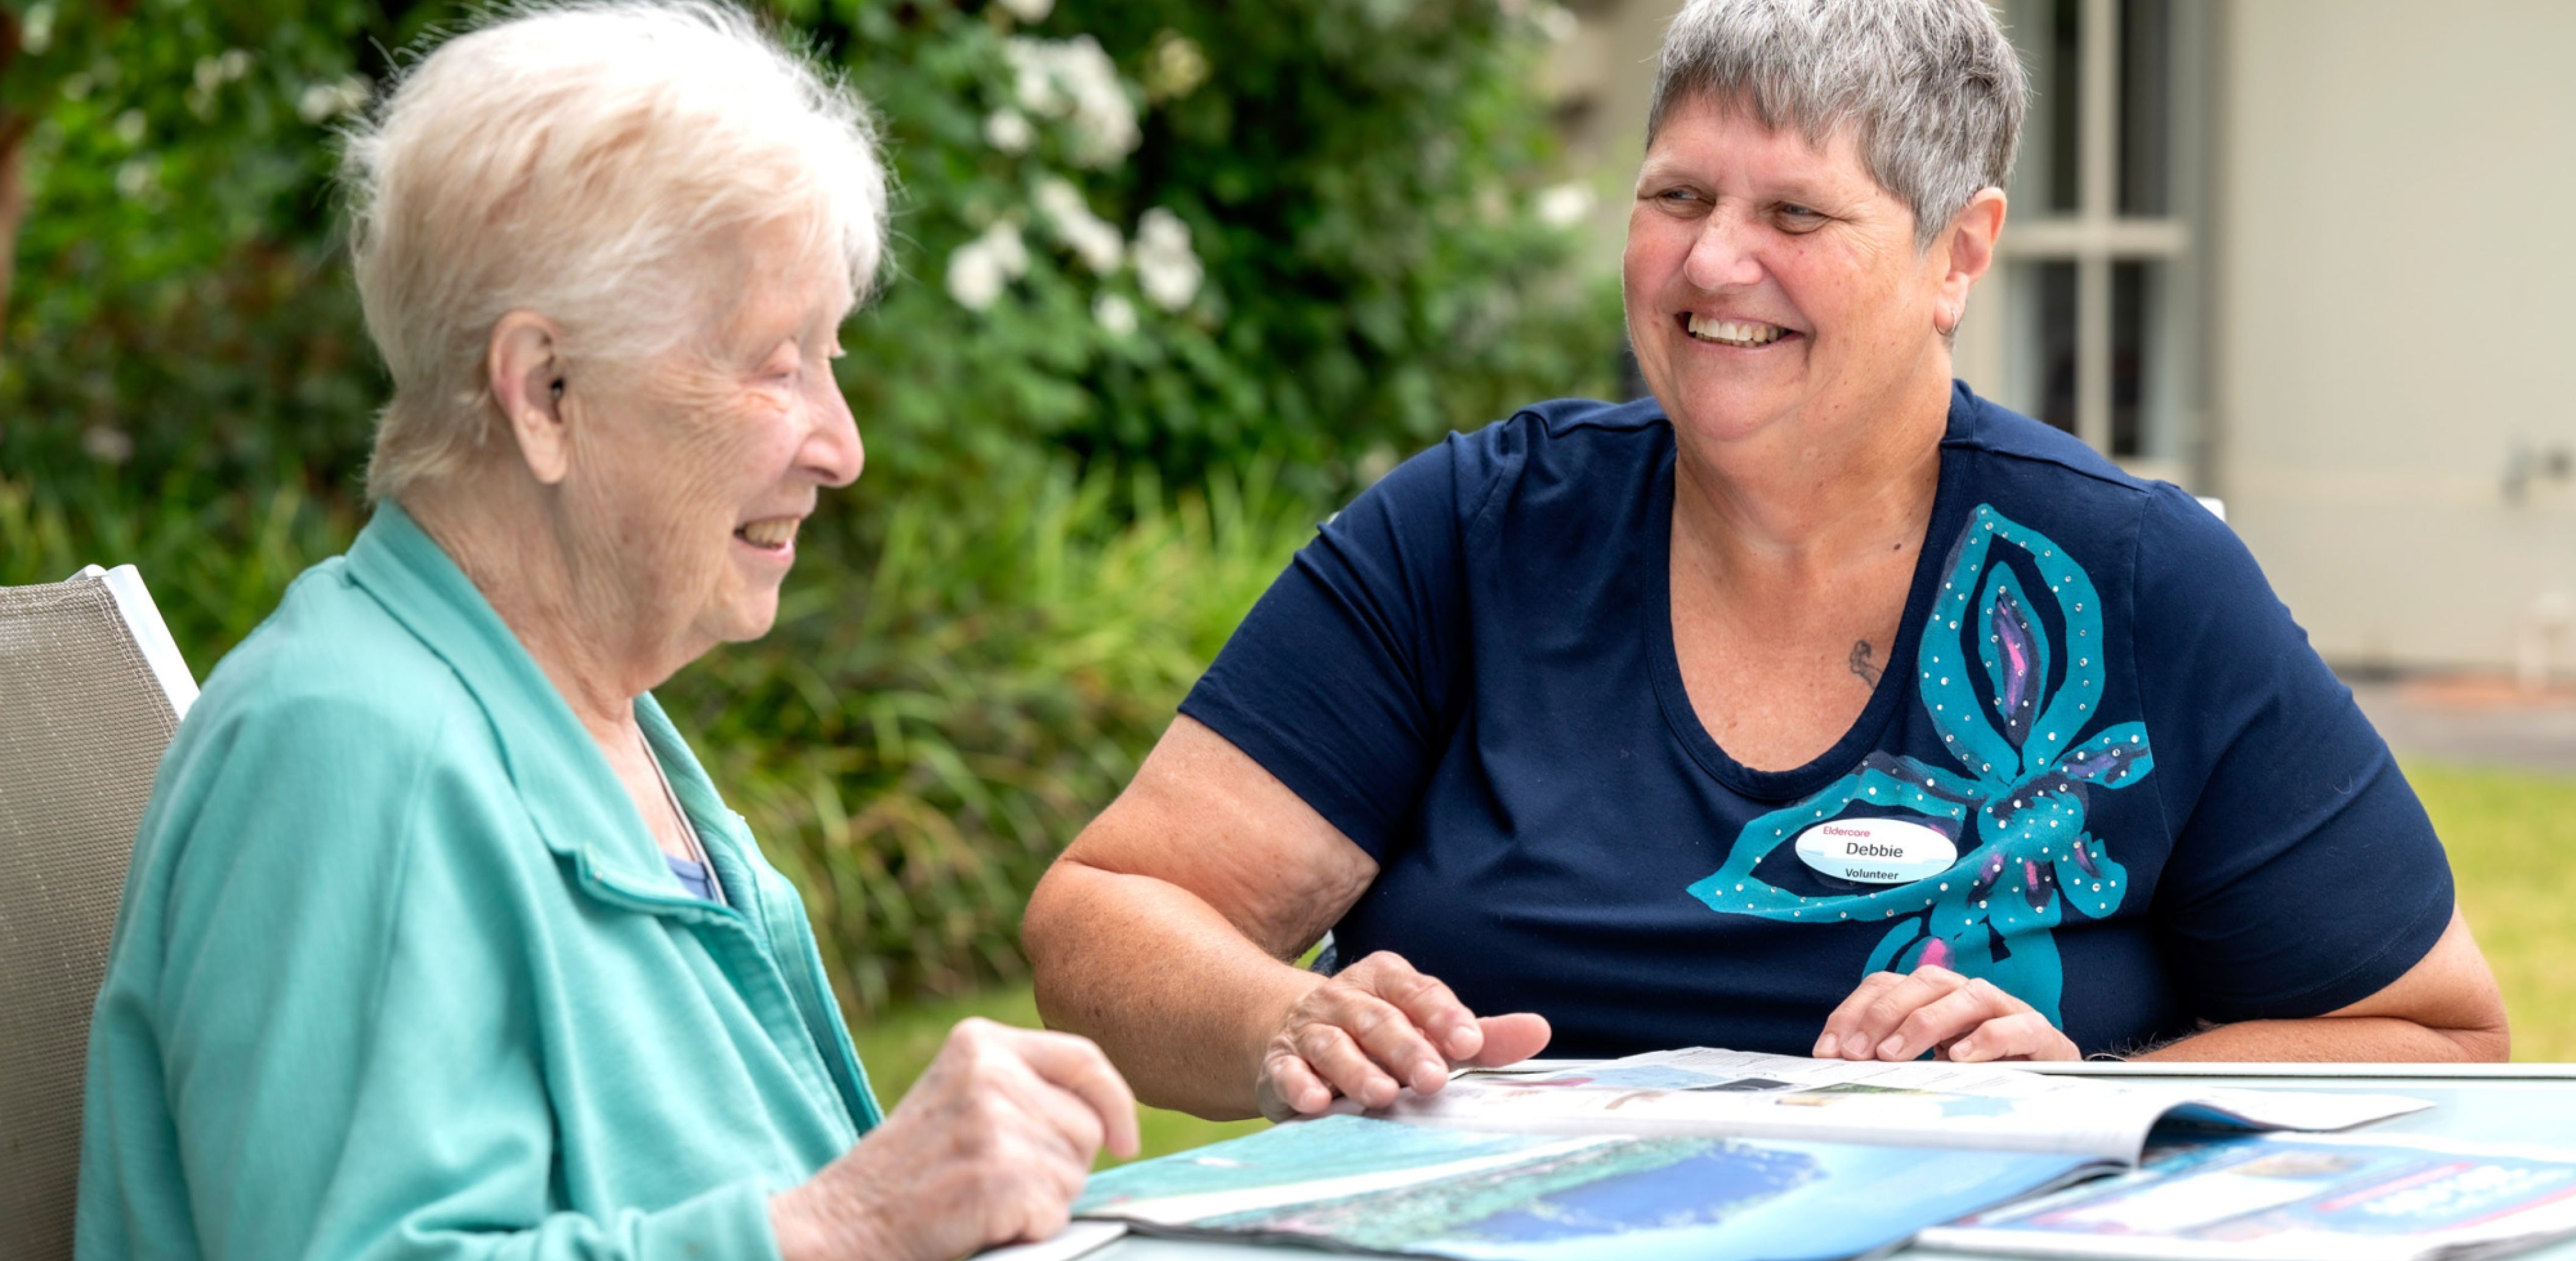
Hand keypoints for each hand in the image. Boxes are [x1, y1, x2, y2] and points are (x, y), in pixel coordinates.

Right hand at [771, 1018, 1139, 1260]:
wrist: (841, 1223)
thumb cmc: (910, 1171)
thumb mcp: (961, 1097)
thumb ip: (1024, 1088)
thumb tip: (1113, 1115)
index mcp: (980, 1041)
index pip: (1085, 1058)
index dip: (1115, 1104)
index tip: (1124, 1139)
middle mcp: (989, 1071)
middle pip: (1086, 1125)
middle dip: (1062, 1163)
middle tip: (994, 1178)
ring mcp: (993, 1122)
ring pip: (1075, 1174)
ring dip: (1041, 1200)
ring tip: (980, 1197)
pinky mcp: (997, 1175)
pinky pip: (1055, 1212)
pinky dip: (1027, 1229)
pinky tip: (979, 1221)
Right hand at [1254, 951, 1550, 1120]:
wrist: (1292, 1032)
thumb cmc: (1378, 1033)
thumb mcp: (1426, 1025)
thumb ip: (1480, 1033)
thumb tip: (1539, 1030)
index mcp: (1387, 980)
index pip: (1418, 991)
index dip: (1443, 1015)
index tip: (1469, 1042)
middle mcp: (1346, 997)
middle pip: (1377, 1018)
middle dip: (1405, 1048)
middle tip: (1432, 1078)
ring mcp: (1310, 1028)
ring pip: (1333, 1044)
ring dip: (1356, 1069)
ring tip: (1381, 1095)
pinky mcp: (1281, 1062)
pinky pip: (1288, 1070)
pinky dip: (1300, 1085)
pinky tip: (1316, 1102)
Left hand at [1812, 966, 2077, 1063]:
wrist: (2054, 1084)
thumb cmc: (1981, 1072)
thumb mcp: (1929, 1064)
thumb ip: (1893, 1057)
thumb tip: (1839, 1067)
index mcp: (1936, 996)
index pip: (1887, 984)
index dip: (1853, 1012)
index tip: (1827, 1050)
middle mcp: (1969, 994)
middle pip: (1924, 982)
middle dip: (1883, 1015)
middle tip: (1857, 1053)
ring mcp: (2007, 1009)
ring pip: (1968, 995)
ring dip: (1925, 1023)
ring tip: (1894, 1055)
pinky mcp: (2040, 1034)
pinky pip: (2016, 1026)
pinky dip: (1986, 1038)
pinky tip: (1960, 1059)